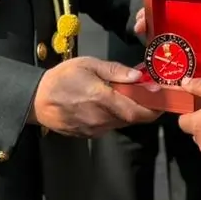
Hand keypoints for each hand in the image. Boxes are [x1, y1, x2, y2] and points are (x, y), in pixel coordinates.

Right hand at [30, 57, 162, 136]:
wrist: (37, 100)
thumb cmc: (63, 77)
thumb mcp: (88, 64)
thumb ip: (114, 71)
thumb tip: (137, 77)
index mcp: (102, 99)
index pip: (137, 111)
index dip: (153, 108)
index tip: (163, 100)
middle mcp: (101, 118)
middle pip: (133, 119)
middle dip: (146, 109)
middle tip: (152, 97)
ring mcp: (95, 129)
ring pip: (122, 123)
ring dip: (131, 112)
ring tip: (131, 97)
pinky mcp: (89, 135)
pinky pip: (110, 126)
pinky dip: (116, 117)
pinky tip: (112, 105)